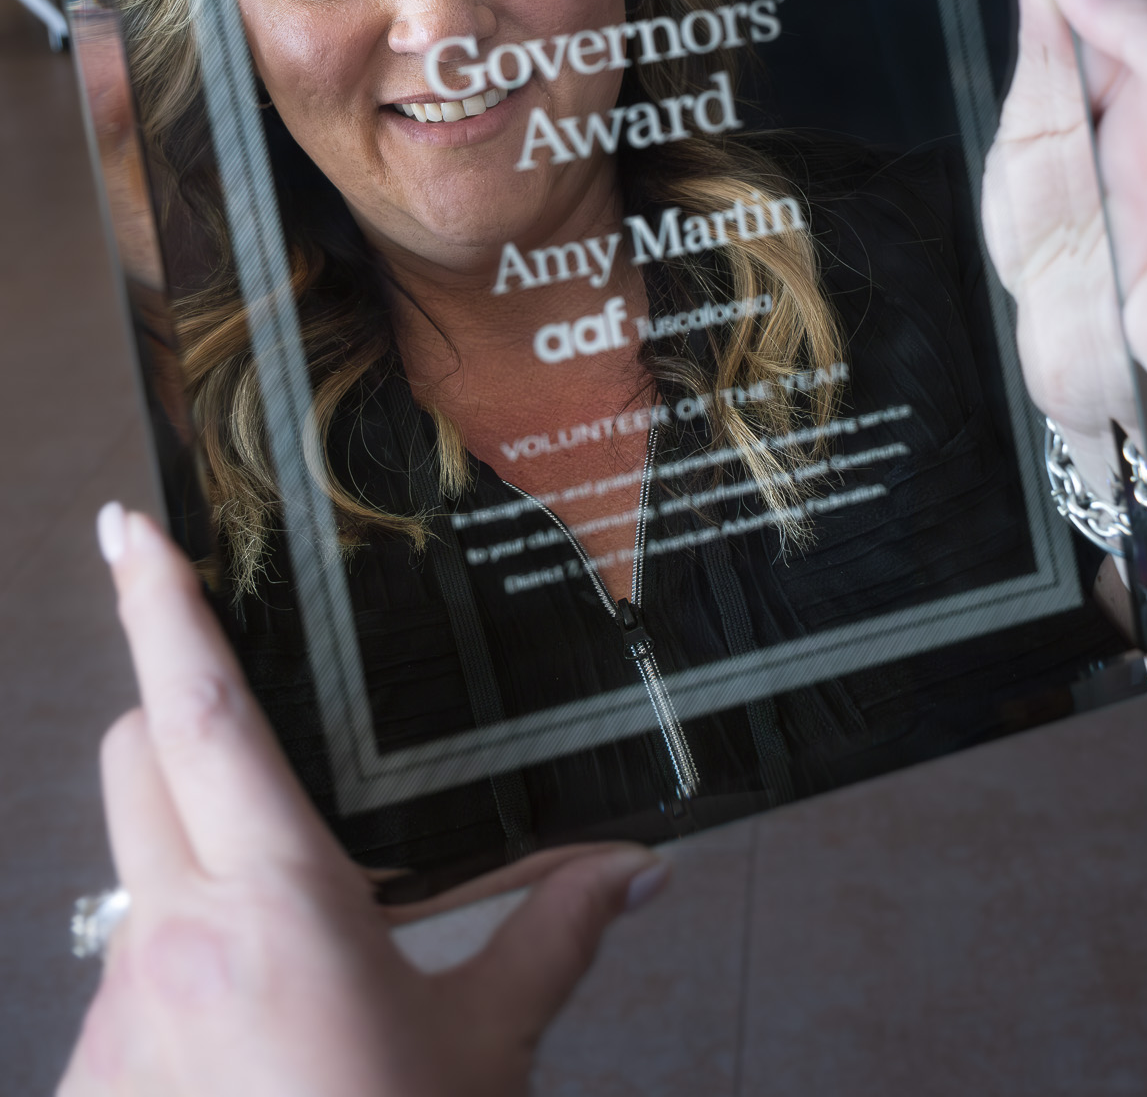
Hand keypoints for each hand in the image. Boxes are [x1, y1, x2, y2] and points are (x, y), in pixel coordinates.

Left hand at [60, 506, 666, 1096]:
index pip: (198, 715)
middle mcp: (170, 944)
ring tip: (284, 943)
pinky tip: (251, 1040)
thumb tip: (638, 867)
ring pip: (131, 871)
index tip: (131, 525)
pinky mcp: (89, 1083)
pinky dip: (179, 968)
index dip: (160, 607)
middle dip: (169, 709)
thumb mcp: (486, 1054)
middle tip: (243, 721)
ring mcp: (114, 1019)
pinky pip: (124, 974)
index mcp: (275, 908)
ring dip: (190, 862)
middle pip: (133, 756)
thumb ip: (552, 936)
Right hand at [985, 0, 1146, 558]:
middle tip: (1042, 51)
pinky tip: (1055, 222)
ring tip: (1066, 162)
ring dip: (1030, 130)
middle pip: (1066, 22)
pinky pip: (1027, 202)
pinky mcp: (1099, 239)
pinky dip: (1023, 208)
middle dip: (1038, 30)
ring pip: (1033, 110)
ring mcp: (1131, 166)